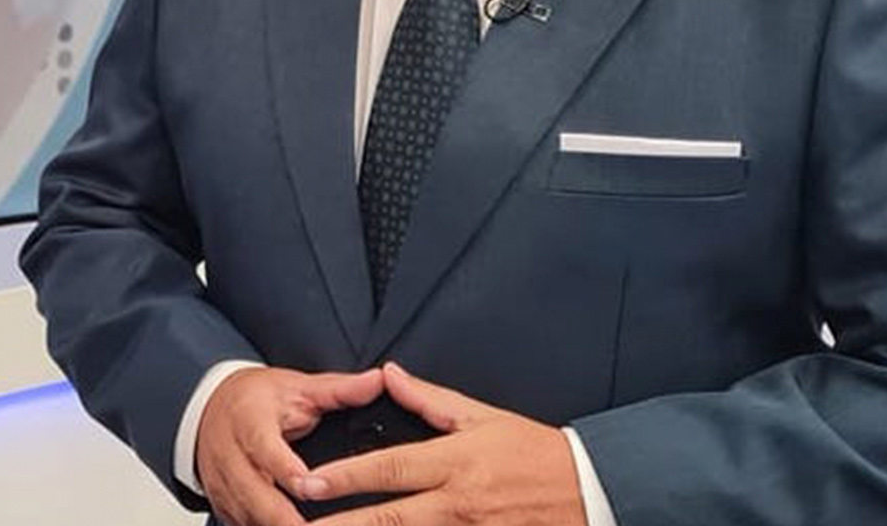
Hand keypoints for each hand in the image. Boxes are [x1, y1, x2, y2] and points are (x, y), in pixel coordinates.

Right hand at [198, 365, 385, 525]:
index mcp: (251, 422)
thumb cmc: (257, 399)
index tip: (308, 486)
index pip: (266, 449)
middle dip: (283, 518)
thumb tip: (377, 381)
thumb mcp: (298, 387)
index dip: (286, 470)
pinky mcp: (222, 504)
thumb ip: (339, 390)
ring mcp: (223, 485)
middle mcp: (231, 457)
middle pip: (254, 494)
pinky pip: (242, 525)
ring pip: (247, 516)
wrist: (212, 408)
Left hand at [295, 362, 587, 525]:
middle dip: (340, 525)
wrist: (584, 490)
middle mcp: (456, 501)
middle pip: (388, 519)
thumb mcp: (483, 416)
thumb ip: (430, 400)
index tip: (310, 482)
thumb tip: (389, 375)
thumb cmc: (533, 451)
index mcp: (455, 460)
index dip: (347, 477)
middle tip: (301, 524)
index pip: (391, 468)